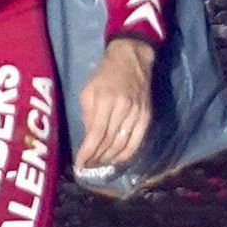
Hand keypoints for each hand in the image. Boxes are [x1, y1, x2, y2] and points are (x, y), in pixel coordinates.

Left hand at [74, 38, 157, 177]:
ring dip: (110, 158)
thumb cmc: (104, 74)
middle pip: (109, 141)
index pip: (96, 133)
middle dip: (97, 157)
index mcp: (105, 100)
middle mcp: (123, 109)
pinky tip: (117, 159)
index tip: (80, 163)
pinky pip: (137, 140)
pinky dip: (127, 153)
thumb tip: (88, 138)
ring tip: (99, 164)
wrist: (131, 61)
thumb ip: (88, 114)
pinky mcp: (147, 116)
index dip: (88, 151)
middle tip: (88, 166)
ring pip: (123, 143)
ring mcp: (137, 113)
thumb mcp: (88, 90)